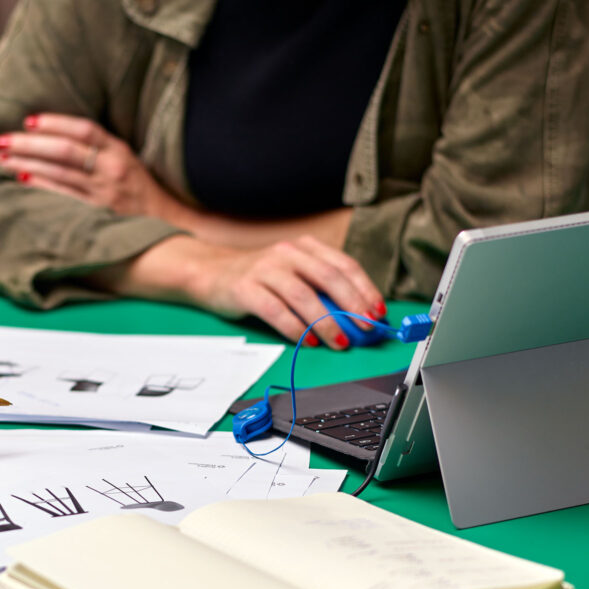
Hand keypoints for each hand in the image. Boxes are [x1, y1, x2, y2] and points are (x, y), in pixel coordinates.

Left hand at [0, 113, 184, 219]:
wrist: (166, 220)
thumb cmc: (138, 186)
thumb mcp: (124, 158)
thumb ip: (97, 146)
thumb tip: (53, 134)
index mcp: (118, 150)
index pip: (83, 129)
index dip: (54, 123)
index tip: (27, 121)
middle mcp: (112, 168)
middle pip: (65, 151)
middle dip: (29, 144)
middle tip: (2, 140)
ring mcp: (105, 192)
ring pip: (59, 173)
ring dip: (27, 164)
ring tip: (2, 158)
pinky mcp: (98, 213)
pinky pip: (64, 196)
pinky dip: (41, 185)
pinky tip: (22, 178)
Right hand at [112, 236, 385, 349]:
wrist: (211, 273)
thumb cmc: (259, 279)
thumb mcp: (292, 273)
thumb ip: (320, 288)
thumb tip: (357, 316)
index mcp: (303, 247)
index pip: (342, 264)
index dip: (364, 288)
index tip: (378, 311)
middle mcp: (286, 253)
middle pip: (327, 277)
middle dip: (351, 304)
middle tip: (366, 328)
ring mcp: (264, 269)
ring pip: (302, 295)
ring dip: (325, 321)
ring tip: (340, 342)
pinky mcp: (244, 288)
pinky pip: (274, 309)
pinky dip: (294, 327)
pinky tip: (307, 340)